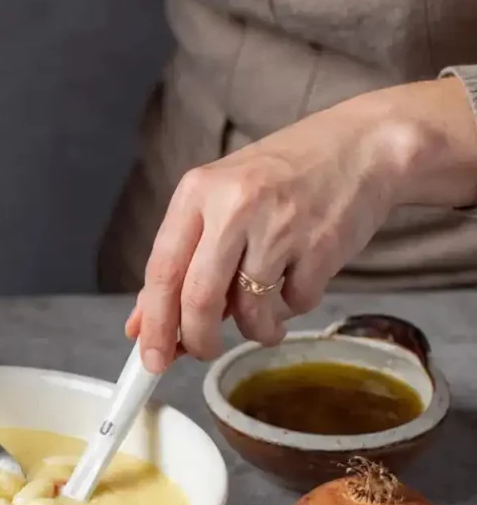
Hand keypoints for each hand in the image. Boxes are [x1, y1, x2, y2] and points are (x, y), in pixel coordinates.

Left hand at [124, 89, 440, 372]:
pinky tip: (297, 282)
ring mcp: (280, 226)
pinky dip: (291, 309)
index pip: (162, 270)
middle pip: (199, 298)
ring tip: (262, 317)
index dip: (154, 323)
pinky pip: (295, 304)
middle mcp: (234, 206)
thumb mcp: (219, 202)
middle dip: (197, 340)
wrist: (362, 146)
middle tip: (202, 352)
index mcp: (197, 192)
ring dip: (253, 329)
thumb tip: (142, 324)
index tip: (151, 358)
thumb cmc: (282, 177)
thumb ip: (181, 261)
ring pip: (249, 310)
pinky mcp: (321, 246)